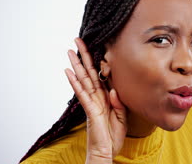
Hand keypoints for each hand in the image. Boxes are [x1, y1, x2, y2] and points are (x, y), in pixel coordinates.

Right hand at [65, 37, 127, 161]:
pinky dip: (75, 82)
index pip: (99, 75)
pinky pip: (82, 93)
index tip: (94, 46)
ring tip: (69, 51)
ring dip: (76, 64)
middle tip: (77, 41)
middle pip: (89, 72)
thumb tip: (113, 89)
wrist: (107, 151)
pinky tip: (68, 71)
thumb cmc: (113, 135)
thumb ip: (118, 102)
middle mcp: (96, 96)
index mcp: (104, 97)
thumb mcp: (122, 116)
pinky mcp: (89, 109)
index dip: (96, 61)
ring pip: (83, 79)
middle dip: (83, 56)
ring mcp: (91, 102)